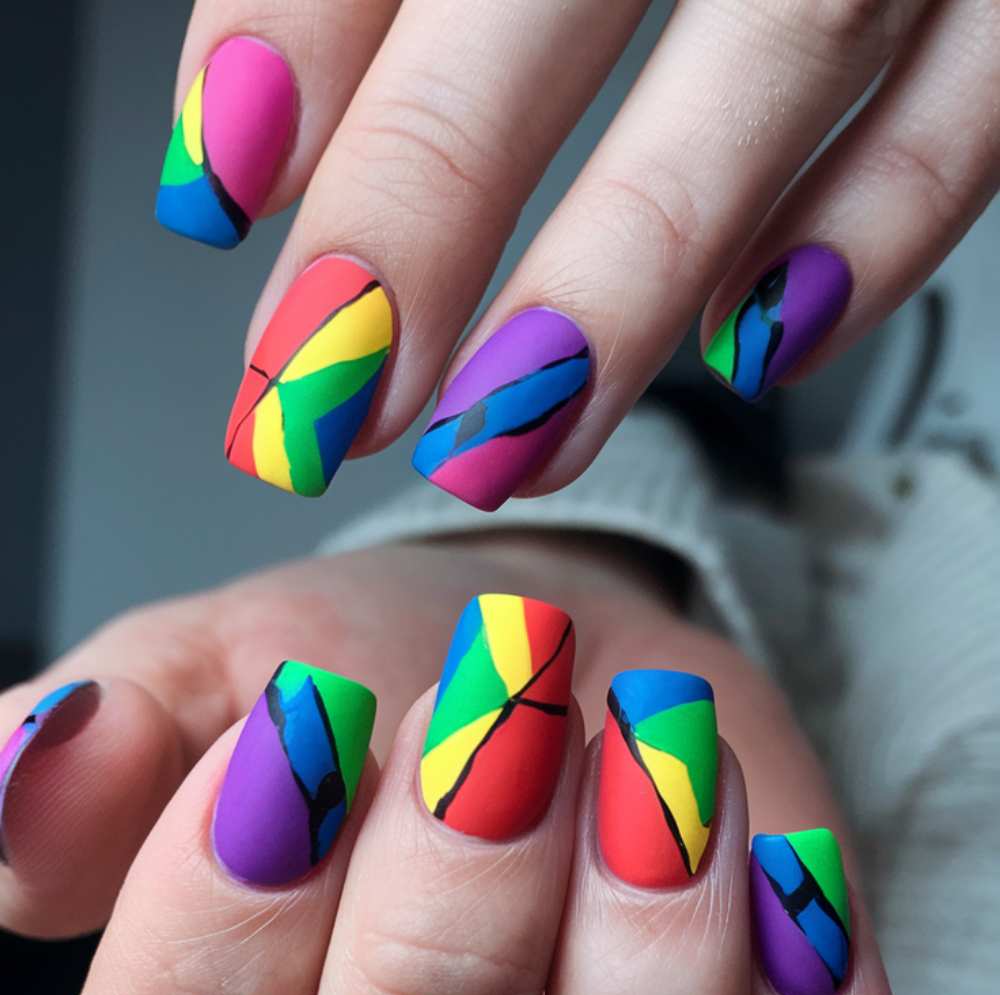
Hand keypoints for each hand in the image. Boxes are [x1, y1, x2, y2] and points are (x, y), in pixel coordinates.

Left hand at [156, 2, 997, 504]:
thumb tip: (257, 133)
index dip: (290, 35)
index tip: (218, 193)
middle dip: (420, 212)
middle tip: (327, 396)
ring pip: (782, 60)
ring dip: (620, 289)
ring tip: (503, 441)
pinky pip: (976, 111)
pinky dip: (868, 239)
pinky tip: (749, 343)